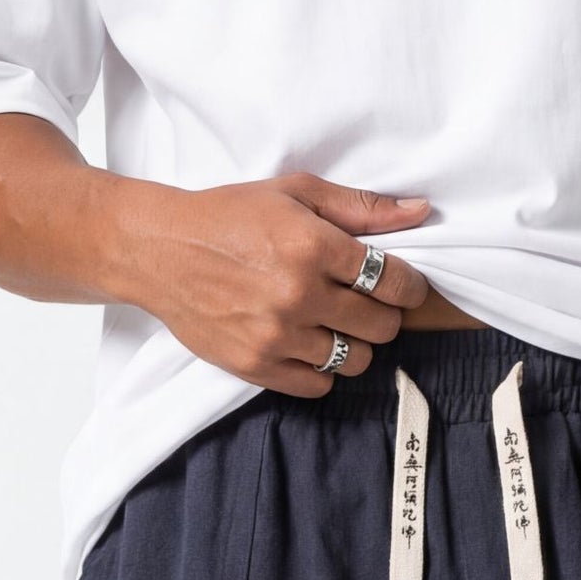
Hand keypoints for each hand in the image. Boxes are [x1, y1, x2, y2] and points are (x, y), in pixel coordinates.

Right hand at [107, 171, 434, 395]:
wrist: (160, 250)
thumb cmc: (229, 216)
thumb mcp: (294, 193)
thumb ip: (360, 206)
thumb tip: (420, 213)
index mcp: (312, 245)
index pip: (393, 281)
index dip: (409, 287)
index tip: (404, 287)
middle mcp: (298, 294)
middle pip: (381, 326)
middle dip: (383, 315)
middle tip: (365, 303)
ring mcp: (277, 335)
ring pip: (356, 360)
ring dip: (355, 345)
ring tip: (335, 324)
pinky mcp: (256, 366)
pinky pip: (319, 385)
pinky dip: (323, 369)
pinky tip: (310, 345)